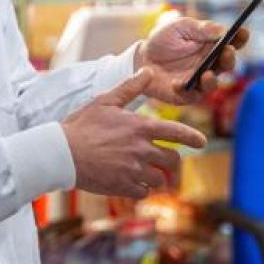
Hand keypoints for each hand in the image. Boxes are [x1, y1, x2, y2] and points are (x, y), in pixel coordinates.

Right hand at [62, 68, 206, 198]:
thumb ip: (130, 88)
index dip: (193, 138)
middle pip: (172, 160)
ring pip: (159, 179)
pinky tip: (132, 184)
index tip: (202, 142)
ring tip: (149, 176)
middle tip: (169, 165)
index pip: (177, 132)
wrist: (61, 153)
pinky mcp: (123, 187)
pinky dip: (141, 190)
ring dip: (157, 178)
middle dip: (173, 163)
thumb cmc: (82, 125)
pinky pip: (143, 192)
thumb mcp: (105, 101)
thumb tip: (148, 71)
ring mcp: (134, 170)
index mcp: (141, 127)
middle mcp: (142, 150)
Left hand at [136, 16, 249, 102]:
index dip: (240, 38)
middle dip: (229, 58)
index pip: (233, 43)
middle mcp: (210, 64)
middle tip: (227, 52)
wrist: (142, 58)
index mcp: (213, 46)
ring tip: (207, 74)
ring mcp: (199, 80)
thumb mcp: (180, 27)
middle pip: (227, 64)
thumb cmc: (164, 40)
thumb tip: (223, 30)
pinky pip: (190, 94)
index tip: (243, 32)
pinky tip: (177, 83)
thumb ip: (201, 28)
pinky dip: (184, 89)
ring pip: (212, 83)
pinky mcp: (185, 94)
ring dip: (212, 80)